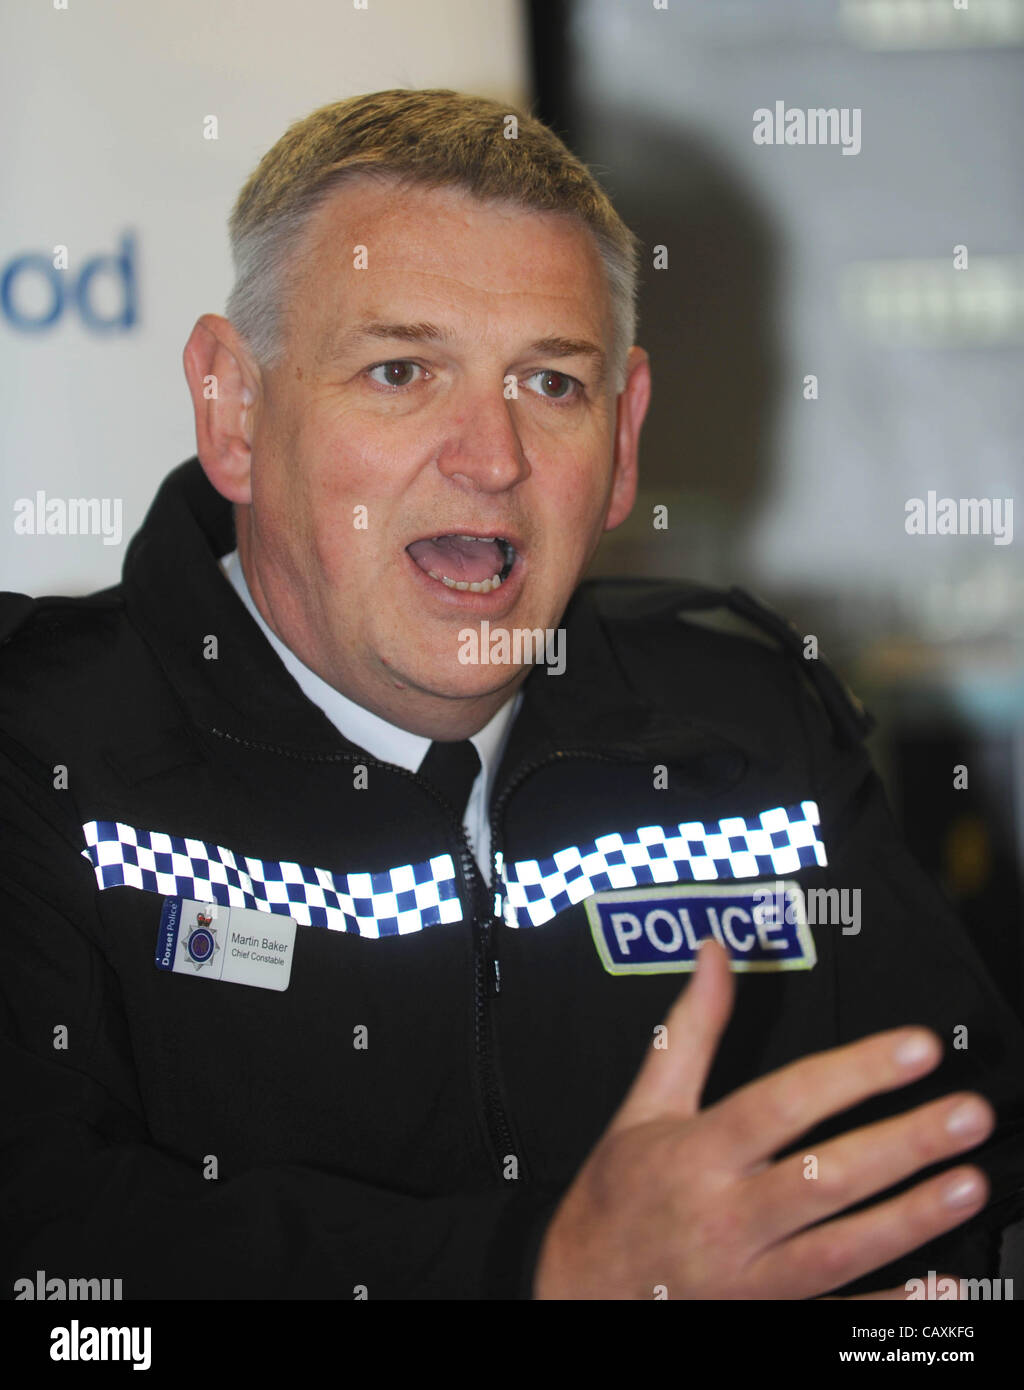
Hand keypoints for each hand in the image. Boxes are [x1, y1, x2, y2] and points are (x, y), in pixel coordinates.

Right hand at [534, 938, 992, 1298]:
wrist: (578, 1291)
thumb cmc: (617, 1194)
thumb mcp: (644, 1106)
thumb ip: (689, 1030)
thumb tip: (714, 956)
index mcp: (696, 1154)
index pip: (783, 1104)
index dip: (853, 1073)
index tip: (915, 1047)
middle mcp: (725, 1217)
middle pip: (824, 1178)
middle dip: (903, 1144)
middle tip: (968, 1113)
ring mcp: (749, 1279)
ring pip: (841, 1250)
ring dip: (911, 1218)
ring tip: (970, 1180)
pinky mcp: (767, 1322)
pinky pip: (837, 1319)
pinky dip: (892, 1309)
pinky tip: (946, 1286)